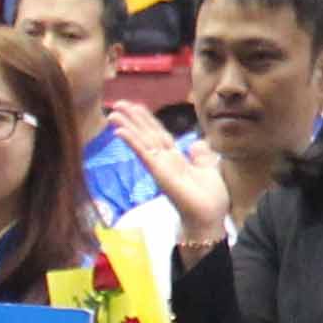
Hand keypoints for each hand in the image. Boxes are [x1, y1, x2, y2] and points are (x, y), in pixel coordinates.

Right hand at [104, 101, 226, 251]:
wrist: (210, 217)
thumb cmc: (210, 199)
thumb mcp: (209, 169)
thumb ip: (201, 156)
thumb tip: (196, 143)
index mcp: (176, 159)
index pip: (159, 134)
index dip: (147, 120)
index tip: (135, 106)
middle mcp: (165, 161)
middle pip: (146, 134)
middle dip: (133, 119)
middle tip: (117, 104)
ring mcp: (160, 167)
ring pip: (142, 141)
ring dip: (127, 126)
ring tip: (112, 113)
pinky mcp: (159, 173)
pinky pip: (144, 154)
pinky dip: (132, 142)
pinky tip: (120, 132)